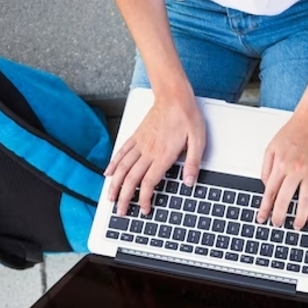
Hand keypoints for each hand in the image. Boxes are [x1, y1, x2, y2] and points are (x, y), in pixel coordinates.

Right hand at [105, 87, 205, 214]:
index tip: (144, 209)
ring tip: (110, 198)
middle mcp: (148, 151)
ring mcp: (140, 143)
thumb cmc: (187, 116)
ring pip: (122, 168)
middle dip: (124, 198)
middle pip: (131, 179)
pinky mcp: (136, 136)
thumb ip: (193, 163)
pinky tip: (108, 173)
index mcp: (163, 155)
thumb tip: (189, 182)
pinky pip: (121, 152)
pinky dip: (113, 164)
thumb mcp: (198, 140)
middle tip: (121, 212)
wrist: (173, 96)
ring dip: (114, 185)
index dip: (144, 199)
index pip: (149, 182)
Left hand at [258, 113, 307, 228]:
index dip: (265, 209)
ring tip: (296, 226)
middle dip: (279, 216)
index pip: (270, 193)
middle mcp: (296, 170)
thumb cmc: (292, 133)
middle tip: (277, 224)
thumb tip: (267, 186)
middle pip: (286, 201)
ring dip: (300, 217)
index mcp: (281, 165)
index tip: (262, 218)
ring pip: (306, 202)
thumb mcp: (271, 148)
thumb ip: (266, 169)